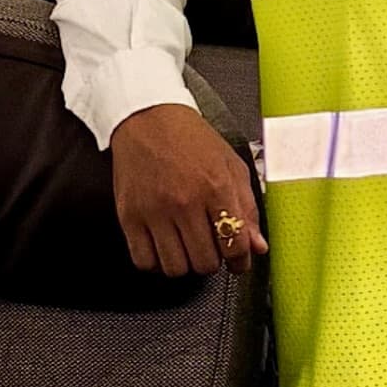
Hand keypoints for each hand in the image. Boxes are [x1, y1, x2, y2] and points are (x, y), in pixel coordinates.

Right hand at [110, 103, 267, 278]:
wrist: (147, 118)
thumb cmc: (191, 138)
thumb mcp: (231, 164)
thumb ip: (248, 207)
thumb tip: (257, 246)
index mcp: (215, 186)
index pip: (234, 244)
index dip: (240, 260)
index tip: (238, 261)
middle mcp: (185, 201)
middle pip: (205, 262)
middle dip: (214, 261)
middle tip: (211, 248)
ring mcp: (154, 211)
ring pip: (175, 268)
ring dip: (186, 263)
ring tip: (188, 246)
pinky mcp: (129, 217)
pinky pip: (144, 261)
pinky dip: (156, 261)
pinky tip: (164, 246)